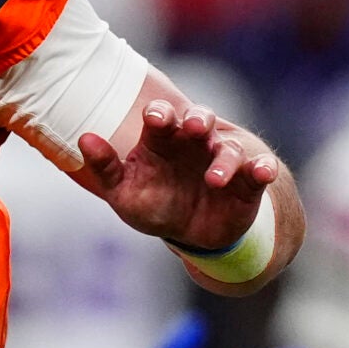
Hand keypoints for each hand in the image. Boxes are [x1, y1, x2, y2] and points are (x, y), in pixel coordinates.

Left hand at [80, 99, 281, 251]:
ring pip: (229, 149)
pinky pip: (260, 168)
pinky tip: (263, 172)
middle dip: (199, 120)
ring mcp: (223, 158)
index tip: (155, 118)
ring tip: (214, 179)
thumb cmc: (154, 203)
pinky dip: (263, 169)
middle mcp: (195, 142)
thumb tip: (84, 139)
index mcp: (163, 139)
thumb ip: (106, 167)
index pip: (161, 117)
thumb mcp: (124, 191)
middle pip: (200, 120)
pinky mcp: (248, 179)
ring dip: (225, 160)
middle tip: (196, 127)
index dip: (160, 114)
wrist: (194, 233)